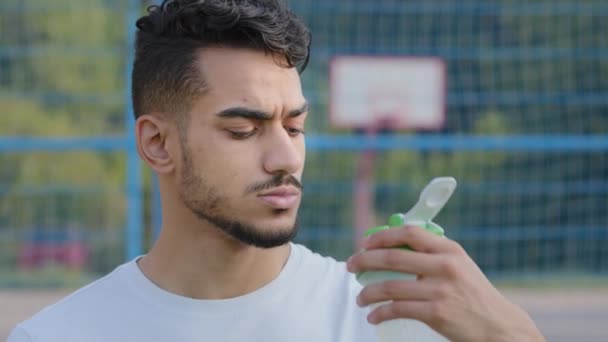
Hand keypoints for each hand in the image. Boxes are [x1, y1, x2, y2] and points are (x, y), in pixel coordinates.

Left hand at [346, 226, 544, 341]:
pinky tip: (373, 315)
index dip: (382, 236)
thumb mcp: (459, 265)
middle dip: (365, 260)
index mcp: (449, 249)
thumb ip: (432, 254)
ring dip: (368, 292)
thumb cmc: (474, 294)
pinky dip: (380, 312)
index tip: (364, 243)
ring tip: (360, 298)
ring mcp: (440, 290)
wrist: (498, 326)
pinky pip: (397, 309)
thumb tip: (393, 246)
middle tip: (351, 266)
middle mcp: (444, 266)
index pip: (409, 233)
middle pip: (392, 257)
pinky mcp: (436, 313)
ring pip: (389, 286)